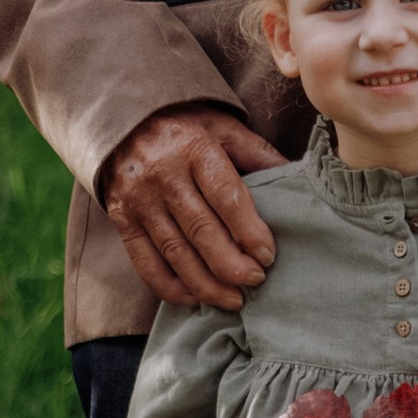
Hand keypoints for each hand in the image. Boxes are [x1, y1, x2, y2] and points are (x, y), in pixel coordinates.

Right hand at [100, 105, 284, 310]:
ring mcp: (139, 200)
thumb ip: (256, 154)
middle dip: (231, 264)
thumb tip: (294, 179)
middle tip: (255, 281)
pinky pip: (145, 262)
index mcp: (193, 148)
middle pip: (201, 230)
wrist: (122, 118)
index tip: (268, 256)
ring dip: (206, 283)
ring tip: (233, 299)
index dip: (248, 230)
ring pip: (175, 252)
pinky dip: (170, 286)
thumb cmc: (184, 124)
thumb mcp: (222, 126)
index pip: (225, 196)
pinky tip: (195, 297)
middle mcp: (162, 175)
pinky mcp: (123, 220)